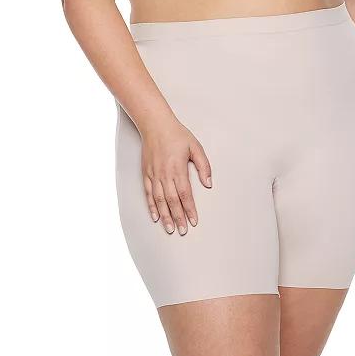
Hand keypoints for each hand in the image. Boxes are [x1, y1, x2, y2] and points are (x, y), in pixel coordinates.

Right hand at [140, 119, 212, 235]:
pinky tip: (155, 216)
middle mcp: (164, 174)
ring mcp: (154, 175)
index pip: (185, 194)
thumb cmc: (176, 134)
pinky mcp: (146, 174)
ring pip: (159, 200)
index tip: (194, 221)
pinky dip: (151, 206)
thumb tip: (208, 183)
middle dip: (178, 217)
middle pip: (172, 201)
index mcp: (178, 168)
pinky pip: (148, 194)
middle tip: (183, 231)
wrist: (155, 125)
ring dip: (165, 216)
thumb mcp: (196, 147)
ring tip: (170, 229)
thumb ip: (204, 166)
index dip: (190, 209)